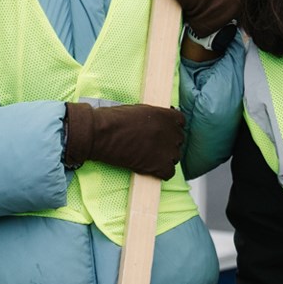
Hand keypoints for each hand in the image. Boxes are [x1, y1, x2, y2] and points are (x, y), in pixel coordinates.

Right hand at [62, 102, 186, 179]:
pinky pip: (169, 173)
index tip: (162, 133)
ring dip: (164, 158)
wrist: (101, 134)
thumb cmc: (113, 120)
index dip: (171, 128)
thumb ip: (153, 116)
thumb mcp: (139, 110)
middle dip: (167, 144)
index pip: (180, 122)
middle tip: (152, 147)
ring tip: (148, 158)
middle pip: (178, 141)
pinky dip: (160, 173)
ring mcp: (167, 149)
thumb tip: (156, 123)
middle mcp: (170, 131)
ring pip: (175, 157)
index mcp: (165, 115)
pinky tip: (149, 169)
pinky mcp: (159, 165)